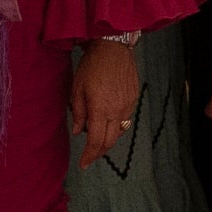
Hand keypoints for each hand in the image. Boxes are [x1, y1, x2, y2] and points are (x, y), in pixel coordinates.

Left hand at [71, 38, 139, 166]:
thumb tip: (79, 131)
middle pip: (110, 141)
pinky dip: (116, 125)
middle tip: (90, 157)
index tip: (83, 164)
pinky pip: (126, 119)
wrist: (113, 47)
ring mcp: (128, 105)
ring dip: (108, 139)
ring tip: (98, 140)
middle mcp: (117, 111)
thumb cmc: (92, 65)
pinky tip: (108, 122)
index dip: (89, 155)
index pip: (96, 141)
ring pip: (119, 131)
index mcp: (100, 109)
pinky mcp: (134, 98)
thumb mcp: (77, 88)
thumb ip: (78, 112)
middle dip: (99, 152)